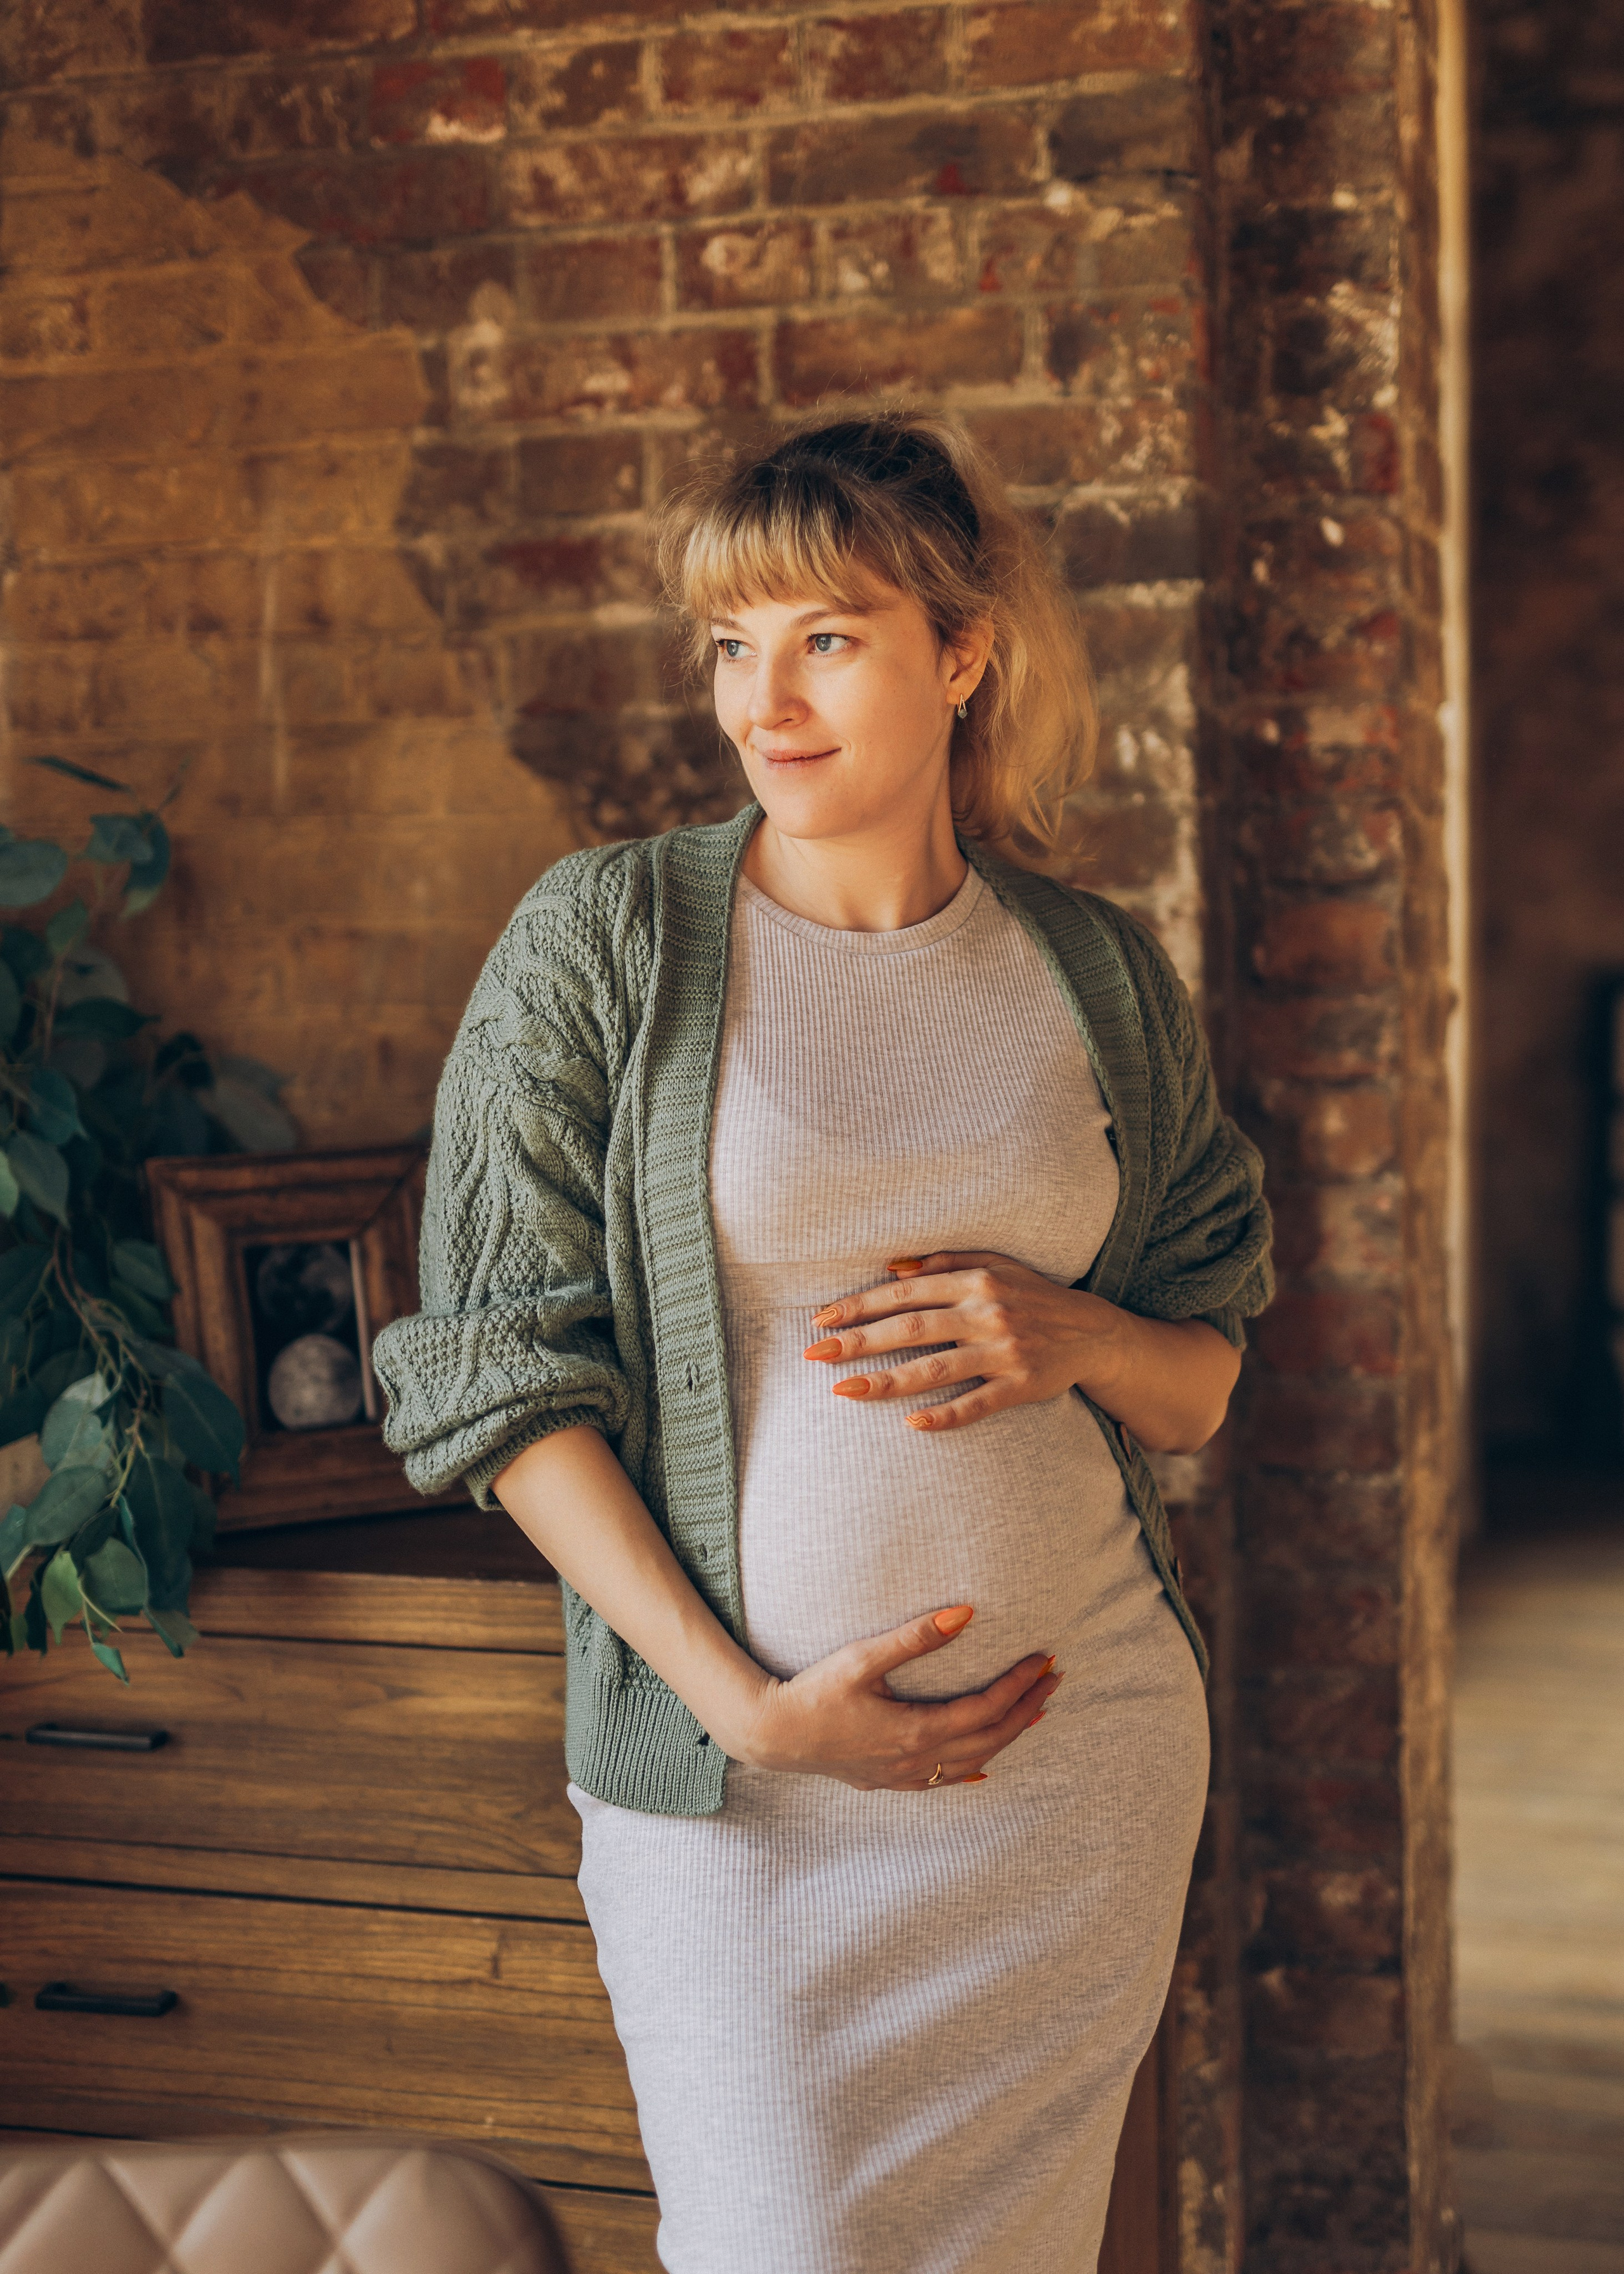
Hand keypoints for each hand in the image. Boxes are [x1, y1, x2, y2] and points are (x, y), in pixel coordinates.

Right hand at [734, 1604, 1061, 1789]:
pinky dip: (970, 1769)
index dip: (1019, 1686)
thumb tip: (966, 1613)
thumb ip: (917, 1637)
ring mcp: (904, 1775)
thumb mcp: (864, 1657)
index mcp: (916, 1730)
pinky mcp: (888, 1780)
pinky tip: (982, 1768)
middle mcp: (917, 1759)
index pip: (986, 1710)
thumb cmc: (815, 1691)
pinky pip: (942, 1780)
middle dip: (1026, 1710)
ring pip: (971, 1761)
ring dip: (1005, 1737)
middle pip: (989, 1738)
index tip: (1042, 1661)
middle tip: (1054, 1682)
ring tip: (1033, 1714)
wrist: (774, 1734)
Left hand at [802, 1250, 1108, 1433]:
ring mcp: (1004, 1352)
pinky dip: (945, 1416)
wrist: (1092, 1332)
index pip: (905, 1294)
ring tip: (845, 1390)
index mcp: (974, 1281)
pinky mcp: (1021, 1387)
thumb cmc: (1032, 1296)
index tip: (822, 1320)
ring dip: (887, 1381)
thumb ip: (945, 1260)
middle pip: (911, 1330)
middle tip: (815, 1355)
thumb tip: (893, 1268)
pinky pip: (977, 1404)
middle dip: (859, 1342)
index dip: (860, 1306)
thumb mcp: (995, 1264)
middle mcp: (986, 1313)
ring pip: (935, 1370)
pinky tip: (912, 1425)